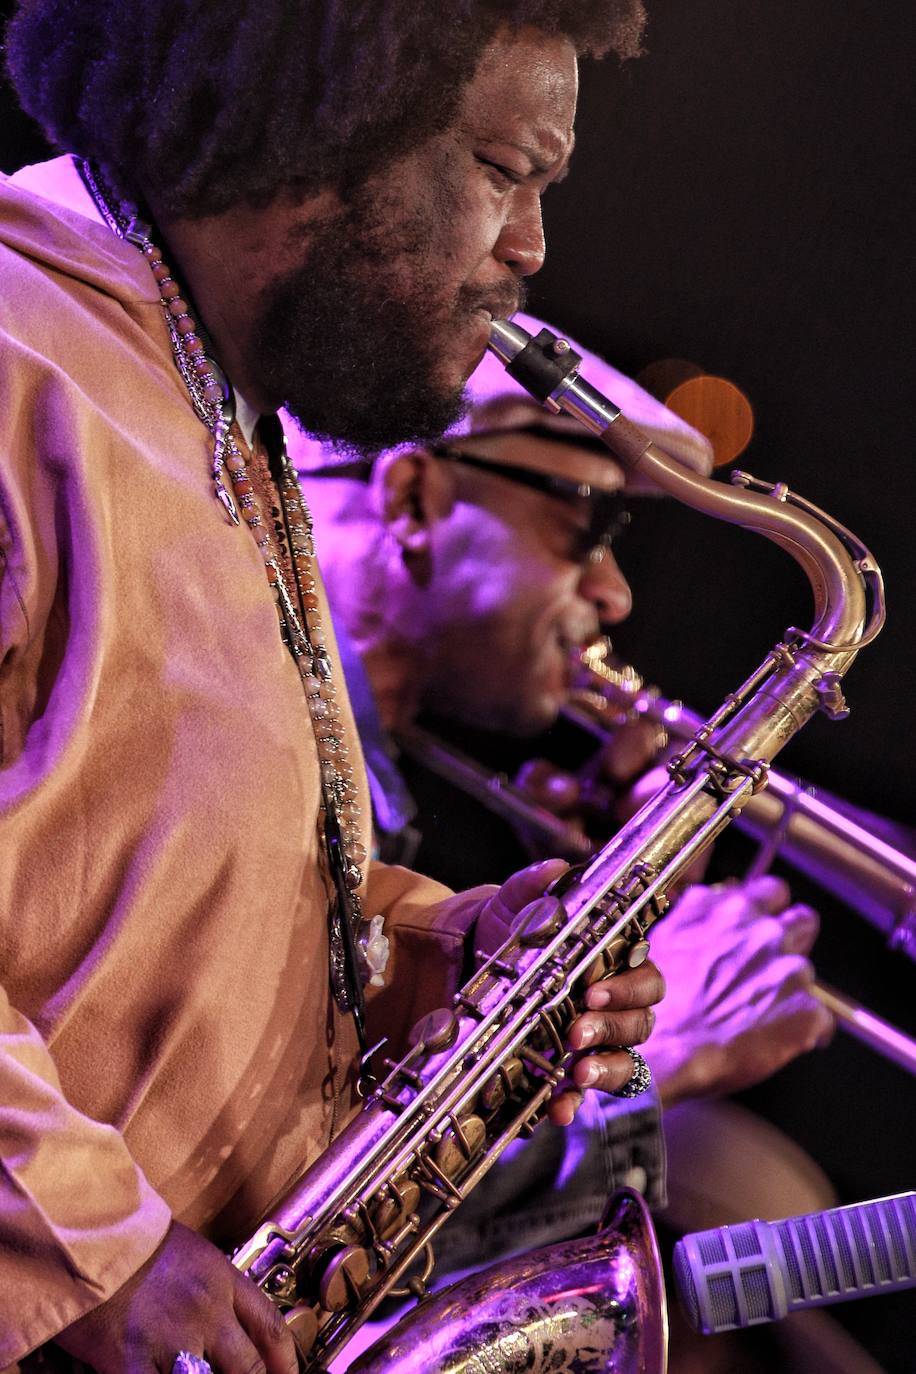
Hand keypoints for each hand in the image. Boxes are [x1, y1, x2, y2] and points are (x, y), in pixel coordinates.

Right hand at [55, 1220, 297, 1373]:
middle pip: (247, 1368)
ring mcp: (172, 1338)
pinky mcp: (132, 1360)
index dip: (285, 1362)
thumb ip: (210, 1288)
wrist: (87, 1231)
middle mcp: (206, 1311)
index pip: (270, 1327)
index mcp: (221, 1279)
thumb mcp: (187, 1252)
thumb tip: (223, 1322)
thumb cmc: (130, 1238)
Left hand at [473, 859, 665, 1127]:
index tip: (593, 990)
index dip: (627, 988)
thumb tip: (556, 869)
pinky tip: (558, 1108)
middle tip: (576, 1031)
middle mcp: (612, 1004)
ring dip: (602, 1067)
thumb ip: (533, 886)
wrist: (465, 964)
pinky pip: (583, 1092)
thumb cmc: (506, 930)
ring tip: (575, 1071)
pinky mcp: (567, 1071)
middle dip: (611, 1027)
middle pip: (639, 1021)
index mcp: (611, 963)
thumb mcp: (512, 904)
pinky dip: (573, 1102)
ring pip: (622, 1059)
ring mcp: (594, 1041)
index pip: (644, 977)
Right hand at [644, 875, 834, 1106]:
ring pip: (806, 973)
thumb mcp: (666, 938)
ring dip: (789, 990)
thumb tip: (715, 907)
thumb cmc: (653, 1003)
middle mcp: (761, 931)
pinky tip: (774, 1041)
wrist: (657, 1052)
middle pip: (803, 921)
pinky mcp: (805, 1011)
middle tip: (771, 967)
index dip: (768, 910)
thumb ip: (700, 917)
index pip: (771, 891)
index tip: (762, 925)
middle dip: (793, 940)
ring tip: (760, 1015)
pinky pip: (818, 1020)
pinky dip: (802, 1031)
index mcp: (728, 910)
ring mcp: (787, 969)